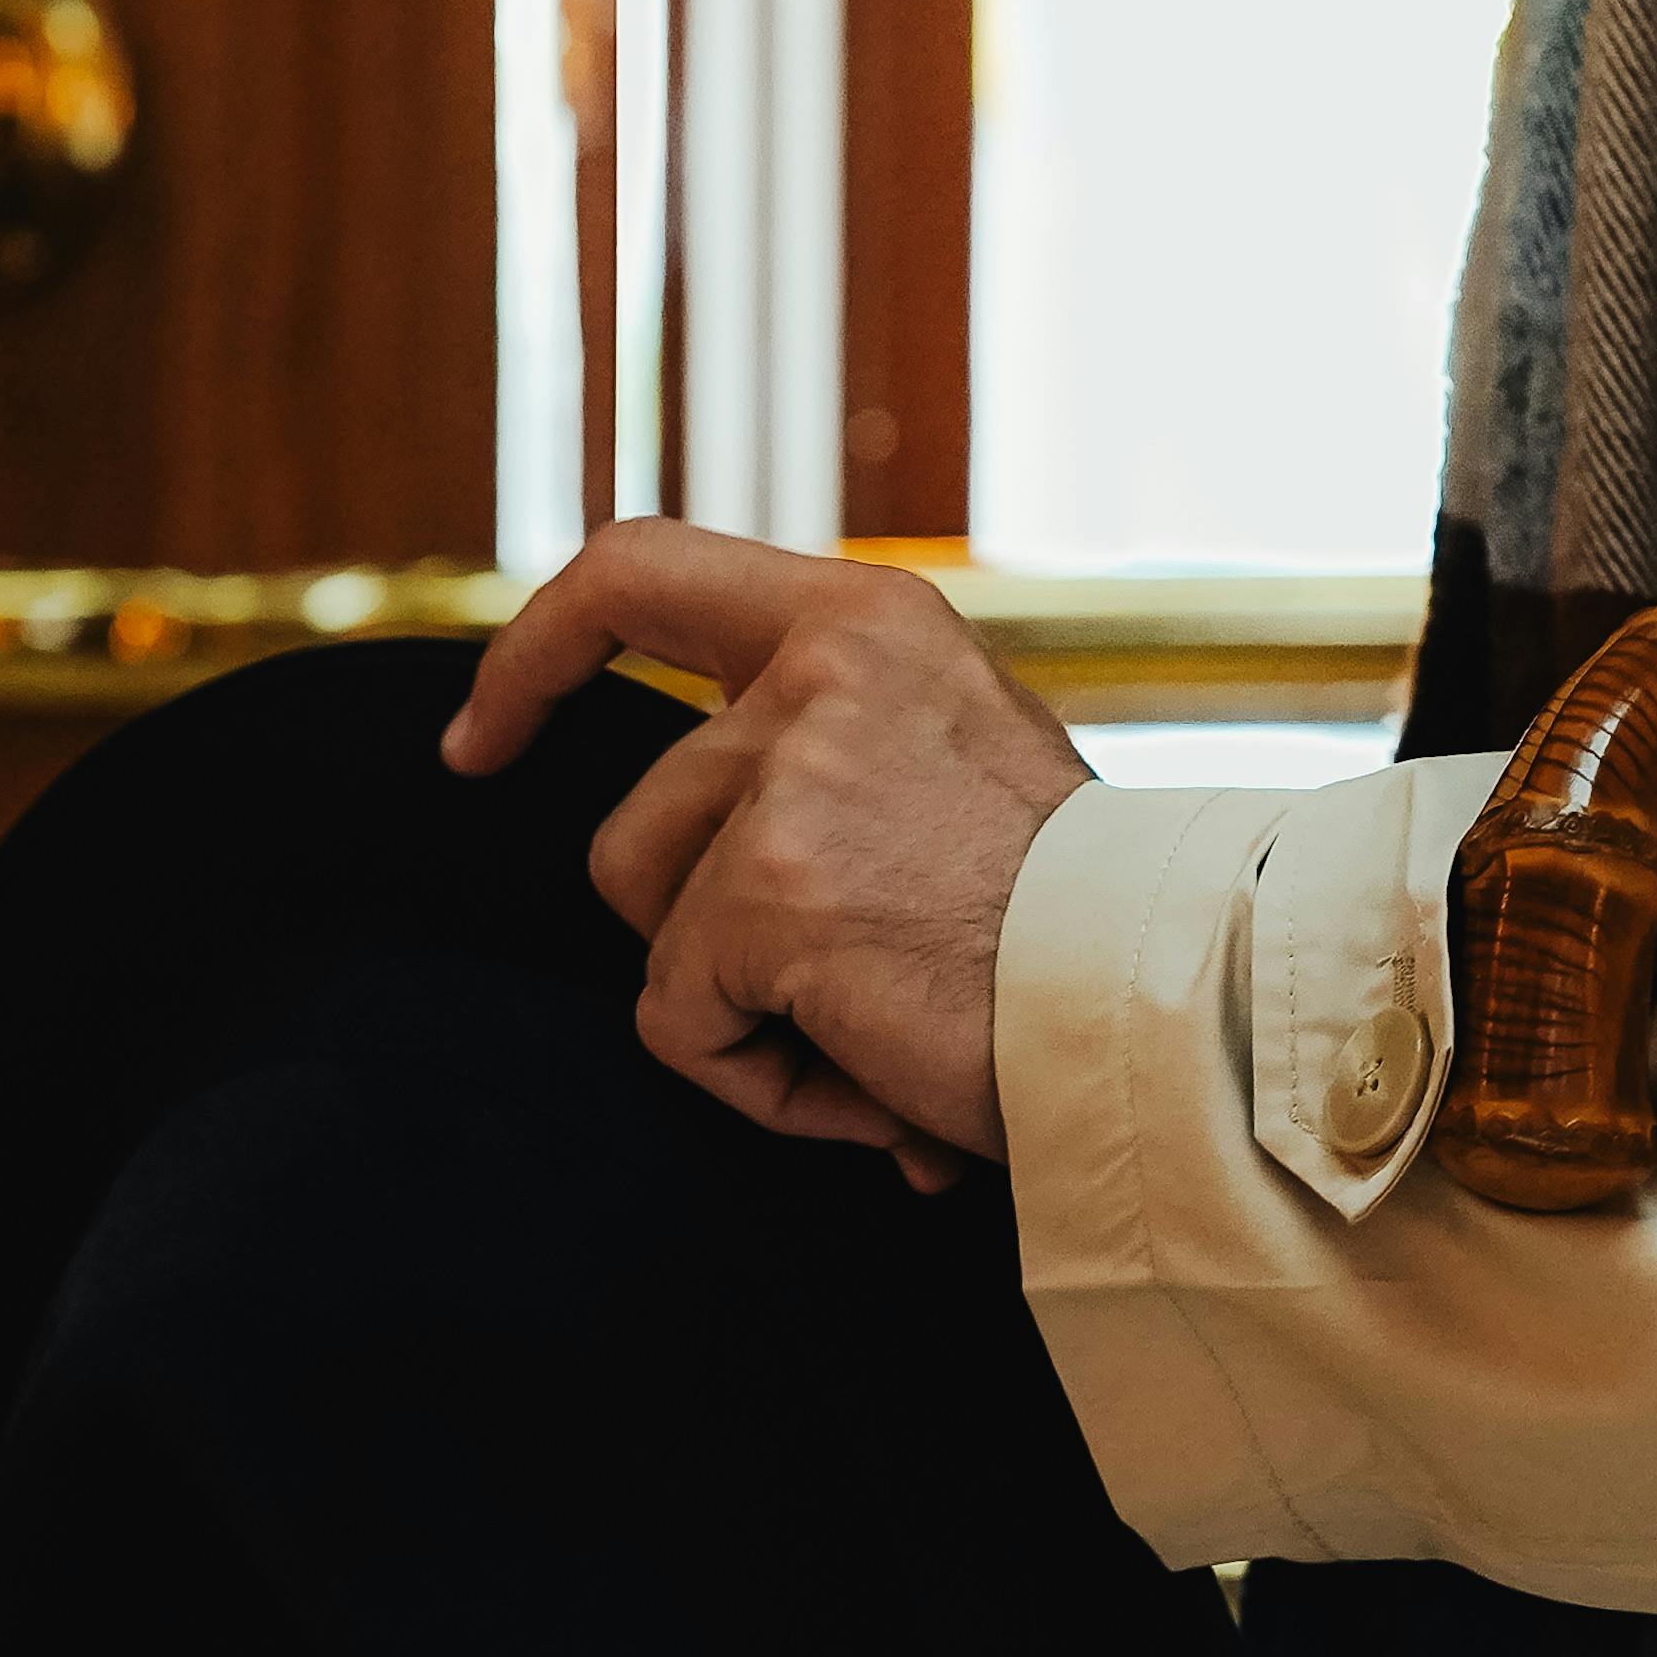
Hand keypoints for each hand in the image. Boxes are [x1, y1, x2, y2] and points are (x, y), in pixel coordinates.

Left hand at [442, 523, 1094, 1185]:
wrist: (1178, 1003)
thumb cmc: (1087, 923)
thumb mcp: (960, 763)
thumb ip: (839, 754)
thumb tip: (709, 830)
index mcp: (866, 620)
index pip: (635, 571)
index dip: (535, 655)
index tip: (477, 739)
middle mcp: (820, 670)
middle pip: (633, 828)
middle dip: (706, 939)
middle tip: (857, 992)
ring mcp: (789, 778)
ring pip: (653, 933)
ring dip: (749, 1013)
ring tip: (887, 1031)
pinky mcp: (769, 893)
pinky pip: (683, 1026)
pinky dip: (768, 1086)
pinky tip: (885, 1080)